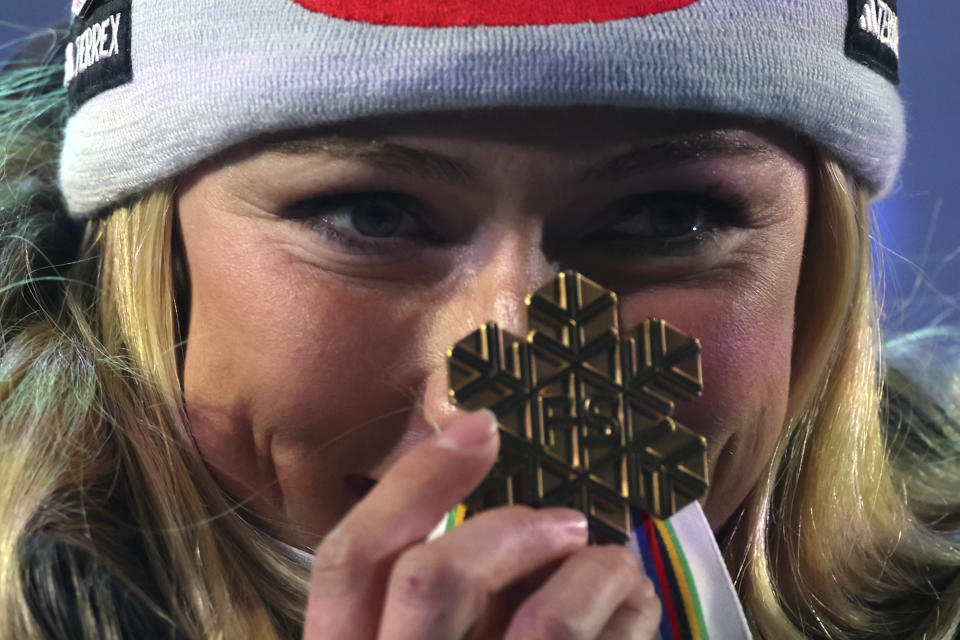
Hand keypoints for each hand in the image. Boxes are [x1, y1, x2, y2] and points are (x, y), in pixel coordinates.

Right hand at [302, 410, 660, 638]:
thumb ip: (440, 601)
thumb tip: (497, 491)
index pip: (348, 560)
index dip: (411, 483)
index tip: (479, 422)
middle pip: (427, 577)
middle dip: (506, 525)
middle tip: (567, 513)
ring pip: (537, 622)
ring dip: (592, 573)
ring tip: (617, 566)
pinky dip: (627, 613)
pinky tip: (637, 604)